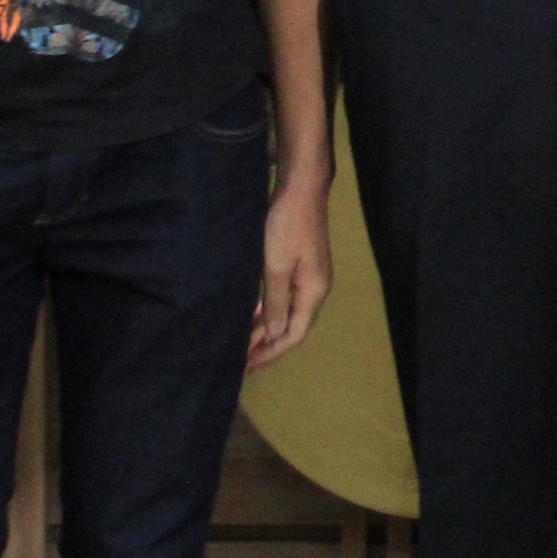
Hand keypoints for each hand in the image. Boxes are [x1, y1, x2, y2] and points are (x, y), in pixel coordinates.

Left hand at [250, 175, 335, 371]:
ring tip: (244, 343)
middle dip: (267, 344)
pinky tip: (254, 314)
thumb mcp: (276, 268)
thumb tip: (275, 335)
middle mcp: (315, 289)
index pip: (293, 334)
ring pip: (287, 312)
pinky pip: (284, 298)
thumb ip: (275, 303)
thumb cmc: (286, 228)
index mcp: (313, 293)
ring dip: (267, 328)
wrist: (300, 191)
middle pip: (292, 326)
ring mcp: (310, 277)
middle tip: (241, 361)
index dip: (271, 352)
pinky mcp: (301, 266)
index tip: (247, 366)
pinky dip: (269, 310)